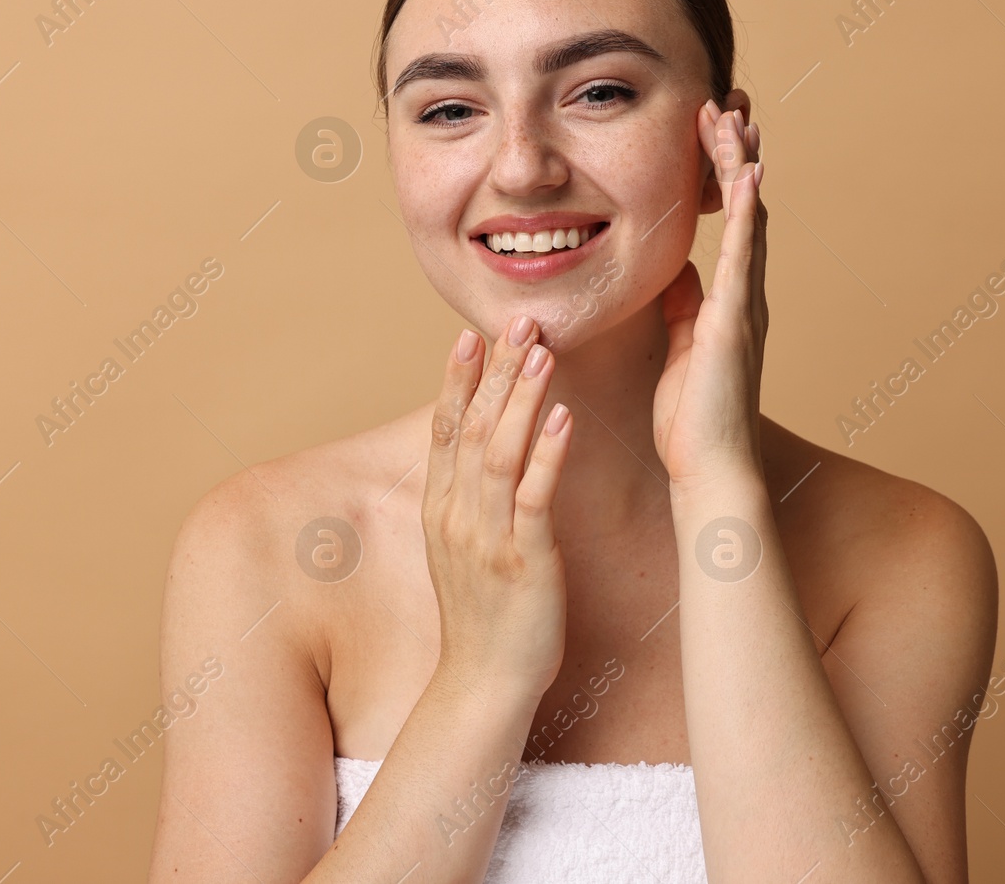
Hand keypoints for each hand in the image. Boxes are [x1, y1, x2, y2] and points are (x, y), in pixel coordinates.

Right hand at [422, 316, 570, 702]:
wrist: (486, 683)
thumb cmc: (486, 615)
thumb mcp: (464, 548)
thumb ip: (470, 499)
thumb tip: (483, 454)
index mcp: (440, 510)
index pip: (444, 429)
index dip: (456, 379)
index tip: (468, 333)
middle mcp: (456, 516)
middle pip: (472, 429)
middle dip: (493, 372)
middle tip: (518, 322)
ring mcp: (486, 538)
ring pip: (499, 453)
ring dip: (520, 399)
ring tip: (541, 353)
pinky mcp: (523, 560)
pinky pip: (534, 498)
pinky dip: (548, 454)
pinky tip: (564, 418)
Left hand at [652, 103, 769, 489]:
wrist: (709, 468)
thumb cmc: (691, 420)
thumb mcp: (679, 347)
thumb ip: (682, 306)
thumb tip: (676, 269)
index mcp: (728, 300)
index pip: (727, 223)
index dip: (722, 176)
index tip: (711, 132)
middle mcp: (744, 294)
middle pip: (744, 207)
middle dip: (738, 154)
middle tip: (732, 104)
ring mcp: (744, 303)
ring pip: (746, 218)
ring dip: (740, 165)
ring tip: (734, 116)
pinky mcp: (734, 318)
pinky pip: (741, 254)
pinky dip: (742, 211)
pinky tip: (744, 172)